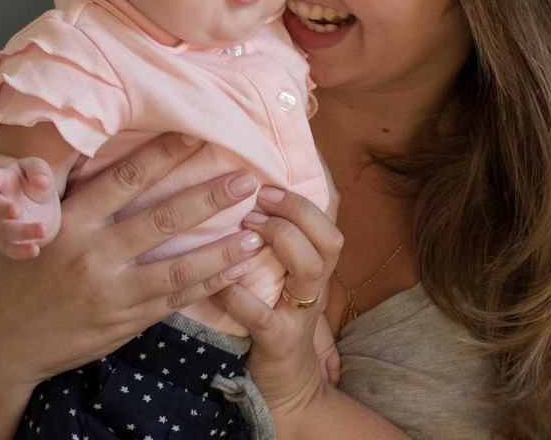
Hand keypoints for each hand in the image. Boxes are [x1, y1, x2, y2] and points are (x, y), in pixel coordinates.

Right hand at [0, 134, 269, 385]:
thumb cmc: (14, 276)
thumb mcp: (27, 227)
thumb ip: (62, 195)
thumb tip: (92, 147)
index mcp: (68, 223)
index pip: (123, 180)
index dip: (161, 155)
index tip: (194, 136)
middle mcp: (92, 255)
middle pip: (162, 219)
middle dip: (208, 197)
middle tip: (246, 179)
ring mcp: (112, 292)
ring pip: (179, 265)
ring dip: (222, 248)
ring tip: (256, 230)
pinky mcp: (124, 321)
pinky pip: (175, 299)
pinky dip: (208, 284)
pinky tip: (235, 270)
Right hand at [0, 157, 60, 258]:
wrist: (38, 204)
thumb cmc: (34, 180)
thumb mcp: (38, 169)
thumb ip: (38, 171)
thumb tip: (42, 181)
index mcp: (2, 180)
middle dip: (3, 210)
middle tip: (16, 211)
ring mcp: (3, 223)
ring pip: (6, 230)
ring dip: (23, 231)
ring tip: (42, 229)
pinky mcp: (10, 240)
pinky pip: (10, 249)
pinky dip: (20, 251)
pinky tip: (35, 250)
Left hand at [212, 185, 343, 416]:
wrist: (288, 389)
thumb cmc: (274, 318)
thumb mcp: (279, 274)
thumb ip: (270, 238)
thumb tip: (241, 187)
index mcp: (316, 263)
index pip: (331, 214)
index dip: (314, 183)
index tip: (277, 162)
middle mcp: (315, 285)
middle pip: (330, 237)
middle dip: (297, 209)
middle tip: (258, 197)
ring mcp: (300, 314)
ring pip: (311, 268)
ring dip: (281, 240)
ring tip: (247, 227)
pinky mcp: (278, 342)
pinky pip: (263, 315)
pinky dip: (240, 296)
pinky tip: (219, 283)